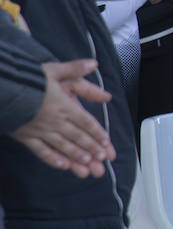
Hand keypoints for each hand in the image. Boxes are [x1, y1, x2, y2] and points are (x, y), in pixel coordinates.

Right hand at [11, 59, 114, 177]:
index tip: (106, 142)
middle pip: (77, 136)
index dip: (97, 132)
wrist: (0, 90)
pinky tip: (62, 165)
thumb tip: (95, 63)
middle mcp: (55, 120)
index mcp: (64, 105)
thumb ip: (75, 68)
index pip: (86, 121)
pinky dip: (52, 159)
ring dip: (76, 156)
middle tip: (103, 159)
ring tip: (87, 165)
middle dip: (91, 147)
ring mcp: (40, 130)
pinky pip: (40, 151)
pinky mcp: (25, 136)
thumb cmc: (27, 78)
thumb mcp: (53, 69)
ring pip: (62, 146)